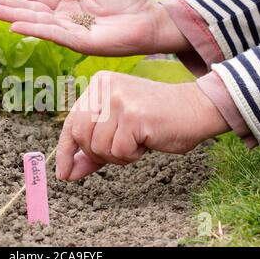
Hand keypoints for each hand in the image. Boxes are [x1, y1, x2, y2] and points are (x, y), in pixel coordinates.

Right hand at [0, 0, 190, 55]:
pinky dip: (33, 29)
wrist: (148, 20)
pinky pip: (52, 34)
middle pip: (30, 11)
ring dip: (12, 16)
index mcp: (67, 5)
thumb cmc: (126, 4)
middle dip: (5, 6)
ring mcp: (70, 31)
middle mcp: (65, 19)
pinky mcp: (79, 42)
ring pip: (36, 22)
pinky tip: (15, 25)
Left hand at [56, 72, 228, 180]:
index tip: (63, 173)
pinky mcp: (133, 115)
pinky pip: (119, 151)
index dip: (65, 151)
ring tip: (136, 141)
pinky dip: (131, 155)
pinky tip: (145, 142)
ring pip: (98, 146)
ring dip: (117, 155)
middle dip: (98, 154)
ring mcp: (118, 99)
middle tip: (121, 149)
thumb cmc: (155, 120)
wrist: (196, 109)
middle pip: (80, 137)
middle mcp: (104, 87)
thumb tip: (67, 173)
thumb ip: (91, 148)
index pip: (70, 123)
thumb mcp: (117, 129)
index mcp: (98, 85)